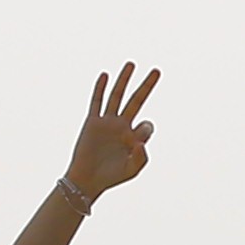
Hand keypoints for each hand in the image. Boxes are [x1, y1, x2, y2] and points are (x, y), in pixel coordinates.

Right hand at [64, 65, 160, 203]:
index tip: (136, 144)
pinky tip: (105, 75)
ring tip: (131, 64)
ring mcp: (107, 123)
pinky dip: (100, 89)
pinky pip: (97, 102)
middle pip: (137, 100)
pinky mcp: (92, 123)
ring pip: (117, 96)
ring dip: (124, 81)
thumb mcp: (133, 169)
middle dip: (147, 86)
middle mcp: (121, 125)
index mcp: (133, 137)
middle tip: (157, 71)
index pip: (147, 126)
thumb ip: (142, 156)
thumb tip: (140, 139)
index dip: (145, 132)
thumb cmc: (111, 177)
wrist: (86, 180)